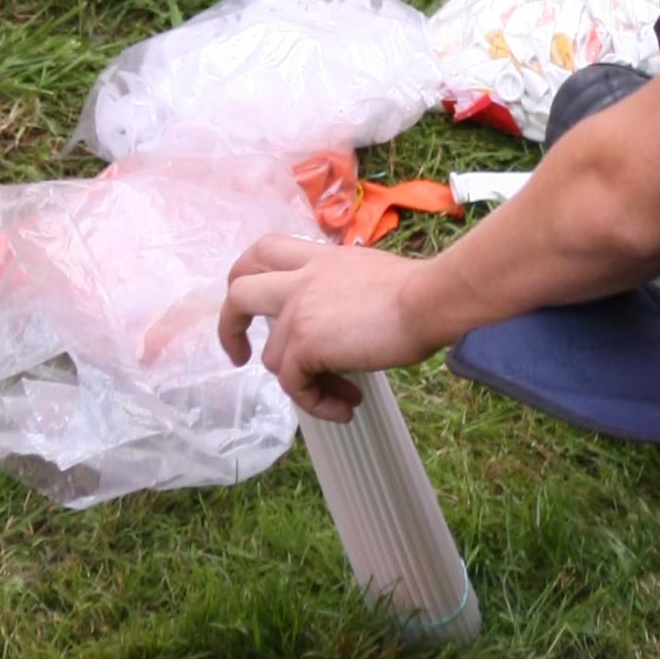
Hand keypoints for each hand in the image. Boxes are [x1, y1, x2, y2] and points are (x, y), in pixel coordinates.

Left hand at [216, 232, 439, 421]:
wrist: (428, 300)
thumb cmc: (417, 291)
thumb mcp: (368, 275)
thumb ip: (340, 290)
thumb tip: (341, 327)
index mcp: (320, 257)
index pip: (266, 251)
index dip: (247, 275)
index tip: (254, 309)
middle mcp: (303, 278)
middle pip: (240, 291)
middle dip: (231, 327)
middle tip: (241, 356)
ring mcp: (299, 308)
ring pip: (272, 356)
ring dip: (303, 384)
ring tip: (343, 396)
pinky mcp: (304, 341)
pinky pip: (293, 384)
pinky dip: (316, 403)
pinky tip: (346, 407)